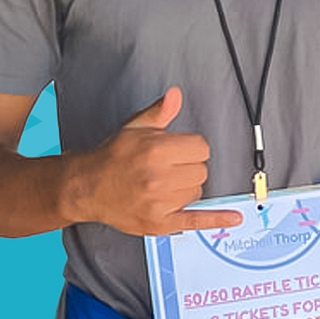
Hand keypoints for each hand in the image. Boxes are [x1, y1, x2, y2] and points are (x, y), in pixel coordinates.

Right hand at [60, 87, 237, 235]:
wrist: (86, 188)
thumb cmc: (111, 158)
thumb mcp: (135, 129)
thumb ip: (160, 112)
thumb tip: (176, 95)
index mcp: (156, 151)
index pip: (201, 148)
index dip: (191, 148)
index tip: (178, 151)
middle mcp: (159, 177)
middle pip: (202, 171)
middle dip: (188, 168)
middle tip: (166, 169)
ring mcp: (159, 202)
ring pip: (198, 192)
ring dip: (186, 188)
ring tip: (162, 185)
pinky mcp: (159, 223)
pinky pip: (195, 220)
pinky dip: (216, 218)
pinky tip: (234, 217)